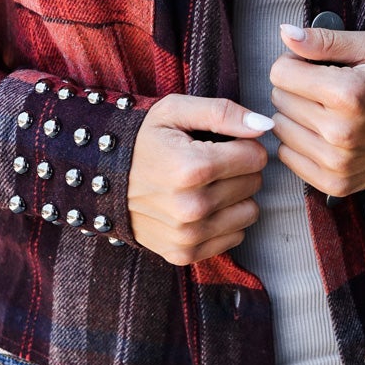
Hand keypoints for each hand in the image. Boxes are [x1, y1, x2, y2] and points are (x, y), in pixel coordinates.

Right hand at [127, 94, 271, 265]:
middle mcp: (192, 207)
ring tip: (206, 185)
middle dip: (239, 169)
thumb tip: (265, 126)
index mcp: (193, 168)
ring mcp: (187, 235)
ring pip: (249, 213)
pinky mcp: (183, 254)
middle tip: (210, 162)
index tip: (221, 143)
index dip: (243, 145)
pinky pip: (234, 237)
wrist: (100, 179)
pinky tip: (199, 206)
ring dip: (235, 197)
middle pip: (254, 184)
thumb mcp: (175, 111)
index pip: (256, 157)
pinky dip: (224, 220)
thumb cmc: (142, 139)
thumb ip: (223, 112)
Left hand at [269, 23, 364, 199]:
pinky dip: (299, 142)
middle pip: (278, 99)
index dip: (293, 64)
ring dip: (295, 116)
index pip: (280, 73)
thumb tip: (286, 34)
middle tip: (323, 90)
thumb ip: (325, 40)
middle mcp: (339, 131)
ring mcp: (336, 162)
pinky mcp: (333, 183)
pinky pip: (287, 156)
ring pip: (280, 128)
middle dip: (296, 89)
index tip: (311, 67)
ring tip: (324, 112)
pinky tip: (322, 134)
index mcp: (347, 93)